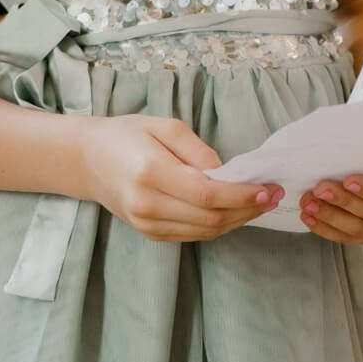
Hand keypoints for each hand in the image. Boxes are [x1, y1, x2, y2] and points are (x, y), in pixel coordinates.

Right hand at [79, 116, 279, 241]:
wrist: (87, 160)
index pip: (207, 194)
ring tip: (262, 203)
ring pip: (205, 231)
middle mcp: (147, 205)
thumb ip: (199, 151)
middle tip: (275, 195)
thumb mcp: (165, 126)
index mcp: (150, 173)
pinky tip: (236, 211)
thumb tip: (227, 174)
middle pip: (210, 218)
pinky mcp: (149, 233)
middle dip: (248, 209)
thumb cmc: (127, 135)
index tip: (268, 189)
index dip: (242, 196)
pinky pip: (193, 235)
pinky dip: (219, 224)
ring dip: (238, 220)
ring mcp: (146, 225)